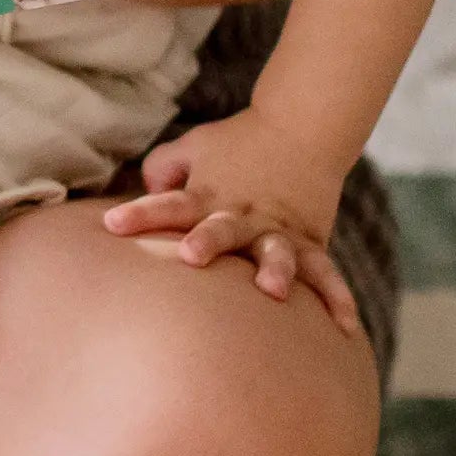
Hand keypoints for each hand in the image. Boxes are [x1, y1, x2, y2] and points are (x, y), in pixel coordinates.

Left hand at [101, 112, 359, 336]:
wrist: (300, 129)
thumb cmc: (235, 143)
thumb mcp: (192, 147)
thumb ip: (162, 169)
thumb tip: (145, 193)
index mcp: (207, 194)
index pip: (166, 204)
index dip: (139, 214)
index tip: (111, 225)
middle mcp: (241, 213)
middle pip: (221, 228)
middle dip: (208, 242)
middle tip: (193, 256)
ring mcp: (277, 228)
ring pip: (277, 250)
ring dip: (275, 269)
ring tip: (273, 290)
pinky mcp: (309, 240)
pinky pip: (325, 271)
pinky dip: (336, 296)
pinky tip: (344, 326)